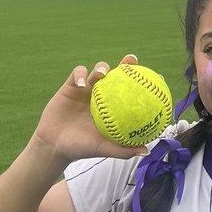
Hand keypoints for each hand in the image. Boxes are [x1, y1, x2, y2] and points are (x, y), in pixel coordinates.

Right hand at [31, 54, 150, 163]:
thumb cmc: (81, 147)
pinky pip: (77, 74)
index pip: (132, 90)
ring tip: (103, 73)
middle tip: (132, 60)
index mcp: (114, 106)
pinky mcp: (71, 85)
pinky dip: (80, 75)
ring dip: (101, 68)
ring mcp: (87, 88)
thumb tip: (145, 151)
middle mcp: (103, 94)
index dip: (144, 82)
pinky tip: (82, 83)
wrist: (54, 145)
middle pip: (117, 74)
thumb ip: (122, 150)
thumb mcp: (102, 148)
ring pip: (97, 70)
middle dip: (126, 63)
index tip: (157, 77)